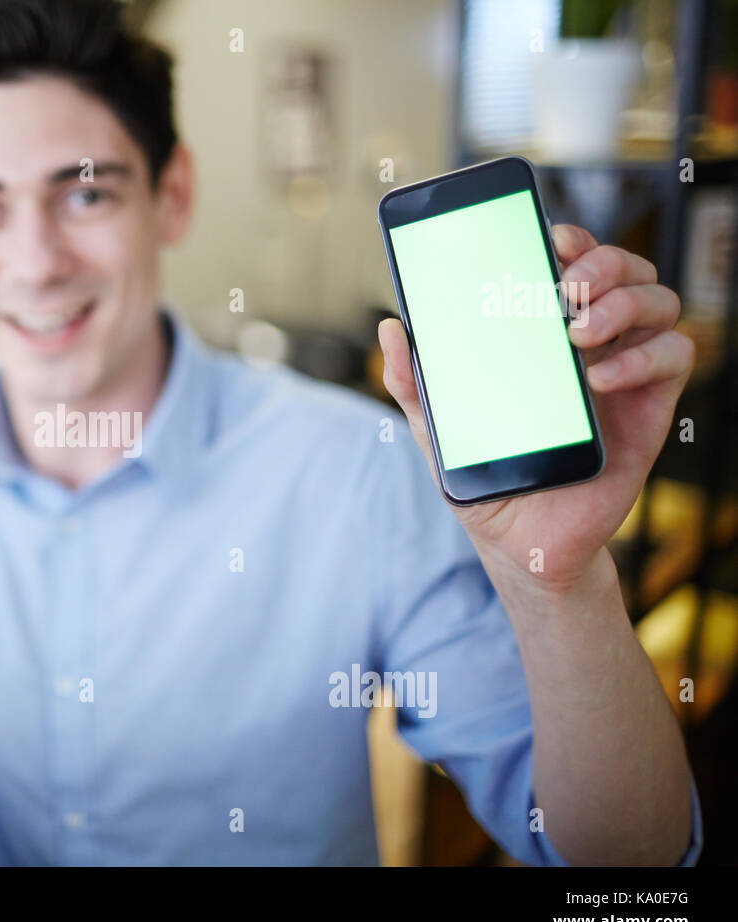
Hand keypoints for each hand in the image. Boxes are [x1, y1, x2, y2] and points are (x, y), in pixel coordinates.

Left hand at [378, 224, 693, 589]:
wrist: (520, 540)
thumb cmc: (486, 475)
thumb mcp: (438, 427)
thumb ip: (414, 382)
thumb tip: (390, 328)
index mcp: (543, 335)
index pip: (571, 264)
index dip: (570, 240)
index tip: (549, 239)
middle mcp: (592, 342)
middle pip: (623, 270)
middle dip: (601, 263)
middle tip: (565, 289)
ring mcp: (626, 370)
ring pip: (658, 301)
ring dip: (623, 303)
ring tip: (577, 333)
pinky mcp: (651, 406)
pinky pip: (673, 357)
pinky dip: (640, 358)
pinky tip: (597, 377)